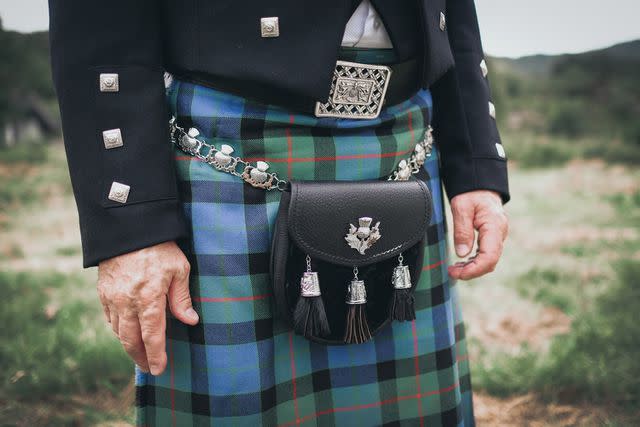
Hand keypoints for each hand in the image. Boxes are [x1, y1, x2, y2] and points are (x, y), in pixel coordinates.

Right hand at [96, 240, 198, 375]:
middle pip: (130, 340)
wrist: (129, 226)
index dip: (156, 355)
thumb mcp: (179, 269)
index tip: (159, 369)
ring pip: (118, 331)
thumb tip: (191, 321)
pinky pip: (109, 318)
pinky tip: (126, 331)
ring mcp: (112, 297)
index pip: (152, 336)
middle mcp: (127, 302)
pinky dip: (117, 329)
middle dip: (140, 357)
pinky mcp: (103, 291)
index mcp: (149, 298)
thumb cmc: (160, 247)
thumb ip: (182, 298)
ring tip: (139, 351)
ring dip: (128, 344)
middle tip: (148, 366)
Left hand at [447, 190, 508, 279]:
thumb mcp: (461, 207)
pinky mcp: (492, 239)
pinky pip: (486, 255)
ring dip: (472, 268)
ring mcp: (498, 237)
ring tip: (454, 269)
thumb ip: (462, 230)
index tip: (458, 273)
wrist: (480, 186)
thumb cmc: (470, 194)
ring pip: (488, 260)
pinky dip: (474, 262)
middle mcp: (500, 234)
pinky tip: (461, 264)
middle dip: (471, 271)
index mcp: (495, 226)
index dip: (474, 269)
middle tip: (451, 272)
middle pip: (490, 262)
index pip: (489, 256)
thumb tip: (462, 254)